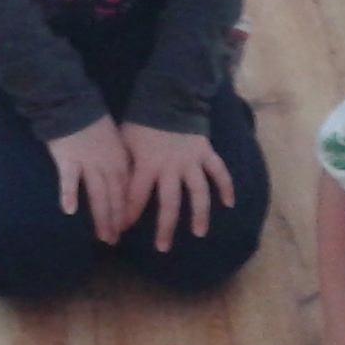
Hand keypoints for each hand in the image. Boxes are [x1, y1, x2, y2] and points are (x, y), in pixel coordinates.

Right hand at [47, 117, 132, 244]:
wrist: (73, 104)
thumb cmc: (93, 122)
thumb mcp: (115, 142)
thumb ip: (119, 163)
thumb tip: (122, 184)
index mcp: (120, 161)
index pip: (125, 192)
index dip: (125, 212)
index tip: (124, 229)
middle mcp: (107, 165)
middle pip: (113, 198)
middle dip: (115, 221)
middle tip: (114, 241)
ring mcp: (87, 163)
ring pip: (97, 194)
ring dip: (100, 216)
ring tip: (103, 236)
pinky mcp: (67, 159)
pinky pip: (68, 179)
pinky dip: (69, 193)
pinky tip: (69, 210)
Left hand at [120, 123, 233, 252]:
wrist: (168, 97)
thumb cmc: (142, 121)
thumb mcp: (126, 142)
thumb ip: (125, 166)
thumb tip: (115, 191)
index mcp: (147, 165)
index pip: (136, 197)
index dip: (128, 215)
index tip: (122, 231)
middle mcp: (171, 167)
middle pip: (170, 204)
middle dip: (165, 228)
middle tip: (162, 248)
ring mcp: (191, 161)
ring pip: (198, 193)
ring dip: (199, 215)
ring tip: (199, 232)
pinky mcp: (206, 152)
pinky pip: (219, 172)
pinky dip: (226, 186)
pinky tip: (229, 203)